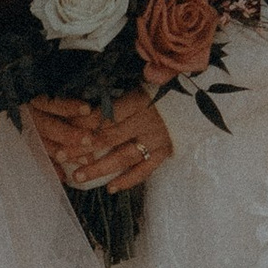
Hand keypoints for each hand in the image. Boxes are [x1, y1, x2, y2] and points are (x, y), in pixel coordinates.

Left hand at [26, 89, 175, 192]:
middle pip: (109, 137)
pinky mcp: (167, 151)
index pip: (107, 114)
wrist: (207, 95)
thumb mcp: (146, 79)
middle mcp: (149, 122)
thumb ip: (121, 88)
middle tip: (60, 155)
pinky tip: (110, 188)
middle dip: (82, 148)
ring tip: (77, 176)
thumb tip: (88, 94)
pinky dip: (128, 180)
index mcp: (141, 100)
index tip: (64, 127)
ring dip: (99, 168)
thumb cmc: (169, 83)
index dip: (84, 122)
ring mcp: (158, 139)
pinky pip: (146, 170)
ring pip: (124, 157)